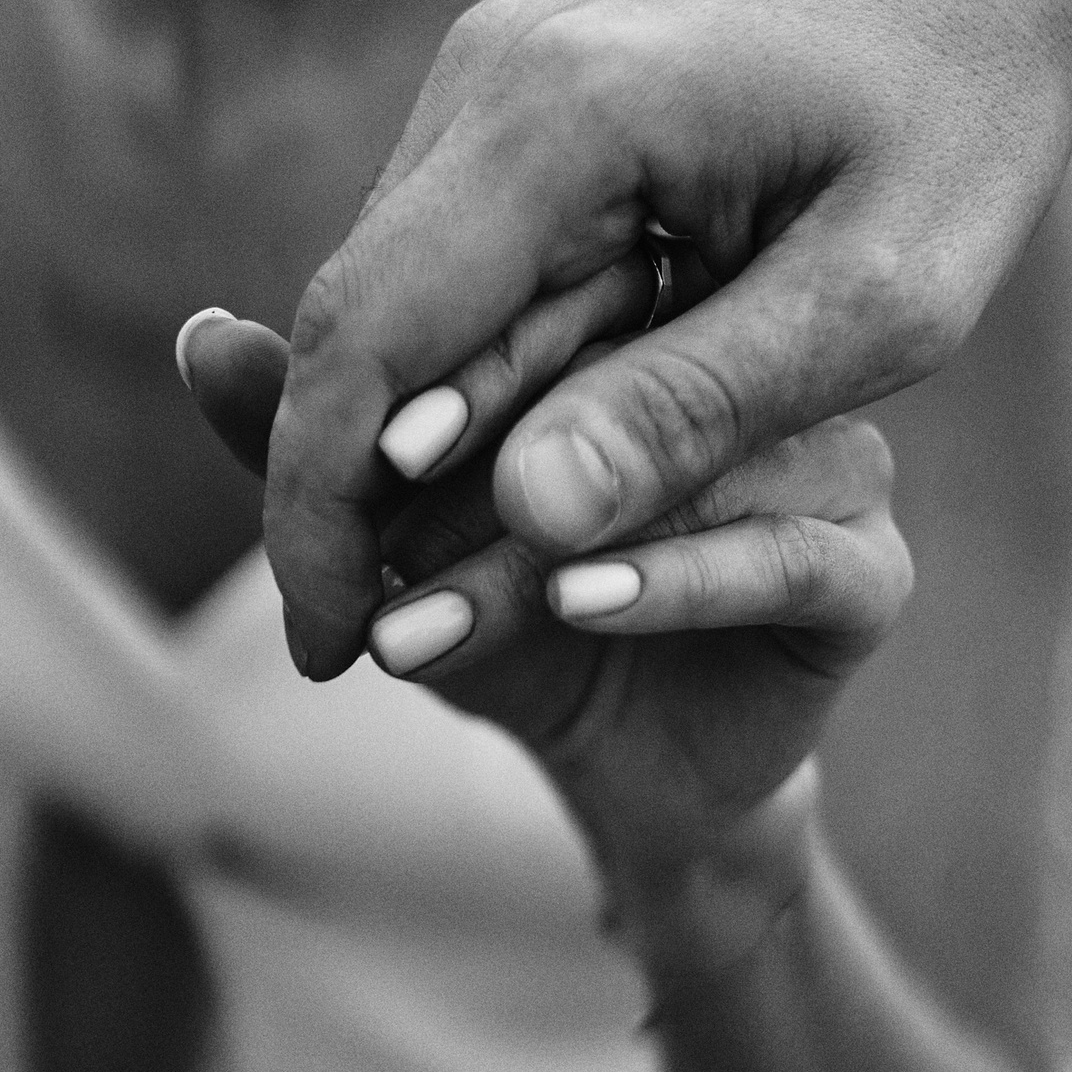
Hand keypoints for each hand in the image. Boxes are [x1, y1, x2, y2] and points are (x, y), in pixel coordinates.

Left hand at [182, 318, 912, 910]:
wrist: (627, 779)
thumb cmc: (513, 624)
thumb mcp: (403, 540)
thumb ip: (321, 449)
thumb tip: (203, 337)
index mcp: (655, 318)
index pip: (568, 292)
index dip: (462, 360)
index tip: (366, 439)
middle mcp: (756, 364)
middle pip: (639, 364)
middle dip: (502, 444)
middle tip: (390, 528)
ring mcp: (828, 457)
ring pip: (706, 458)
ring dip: (567, 531)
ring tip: (452, 596)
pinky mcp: (868, 567)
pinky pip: (790, 553)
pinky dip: (676, 577)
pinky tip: (581, 601)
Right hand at [248, 0, 1071, 676]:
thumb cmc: (971, 138)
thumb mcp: (876, 308)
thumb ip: (697, 407)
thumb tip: (526, 515)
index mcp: (567, 110)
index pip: (369, 335)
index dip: (322, 508)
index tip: (327, 652)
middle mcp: (495, 66)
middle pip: (354, 316)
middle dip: (339, 493)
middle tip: (359, 648)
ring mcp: (501, 66)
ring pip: (394, 290)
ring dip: (402, 443)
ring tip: (432, 589)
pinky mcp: (526, 87)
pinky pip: (455, 254)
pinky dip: (462, 373)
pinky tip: (512, 472)